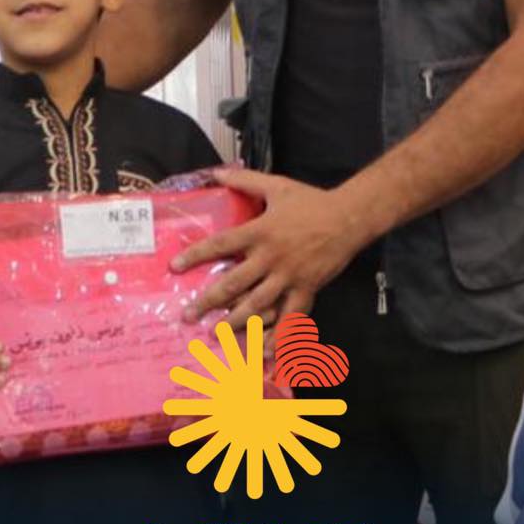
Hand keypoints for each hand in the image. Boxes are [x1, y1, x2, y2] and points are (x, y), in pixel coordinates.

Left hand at [170, 167, 367, 326]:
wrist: (348, 217)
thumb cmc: (310, 201)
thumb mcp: (277, 185)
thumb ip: (245, 180)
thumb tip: (217, 173)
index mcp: (260, 231)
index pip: (221, 244)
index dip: (196, 255)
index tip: (175, 267)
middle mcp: (271, 257)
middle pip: (234, 283)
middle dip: (208, 301)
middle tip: (188, 315)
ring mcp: (289, 277)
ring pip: (258, 305)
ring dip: (236, 321)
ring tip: (217, 333)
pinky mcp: (307, 289)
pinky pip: (291, 317)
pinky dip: (278, 336)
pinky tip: (264, 350)